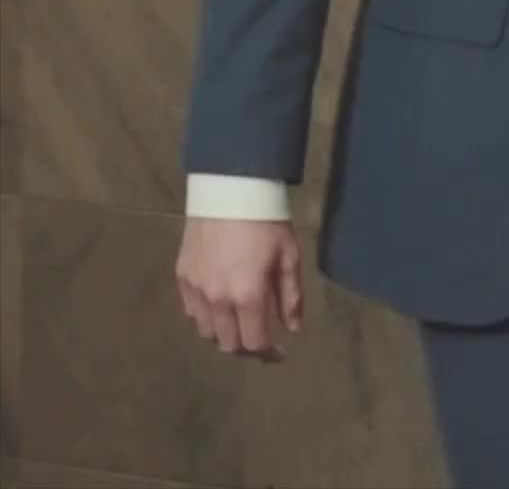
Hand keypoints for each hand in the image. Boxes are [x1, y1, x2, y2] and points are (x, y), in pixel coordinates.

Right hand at [176, 218, 303, 359]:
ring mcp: (196, 289)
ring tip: (239, 323)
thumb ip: (290, 296)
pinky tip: (217, 307)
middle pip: (229, 344)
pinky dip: (205, 317)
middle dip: (247, 347)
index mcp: (248, 296)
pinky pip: (191, 312)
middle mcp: (218, 300)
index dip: (269, 354)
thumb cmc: (266, 220)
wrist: (231, 187)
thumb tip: (293, 328)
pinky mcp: (182, 276)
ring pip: (206, 333)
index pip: (255, 343)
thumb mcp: (289, 255)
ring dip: (225, 335)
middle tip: (260, 337)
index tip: (280, 352)